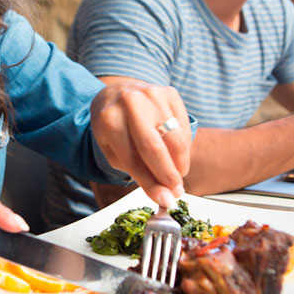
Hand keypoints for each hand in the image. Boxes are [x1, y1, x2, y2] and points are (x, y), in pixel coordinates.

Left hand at [90, 80, 190, 208]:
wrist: (117, 92)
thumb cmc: (114, 126)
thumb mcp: (113, 150)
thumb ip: (138, 172)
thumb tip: (165, 196)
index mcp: (109, 120)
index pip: (134, 160)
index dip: (152, 184)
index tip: (165, 201)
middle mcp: (131, 103)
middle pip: (157, 149)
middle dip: (170, 176)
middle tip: (176, 192)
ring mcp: (152, 95)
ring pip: (176, 139)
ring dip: (180, 163)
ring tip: (176, 175)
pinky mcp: (170, 93)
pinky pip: (184, 127)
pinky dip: (183, 146)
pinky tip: (175, 153)